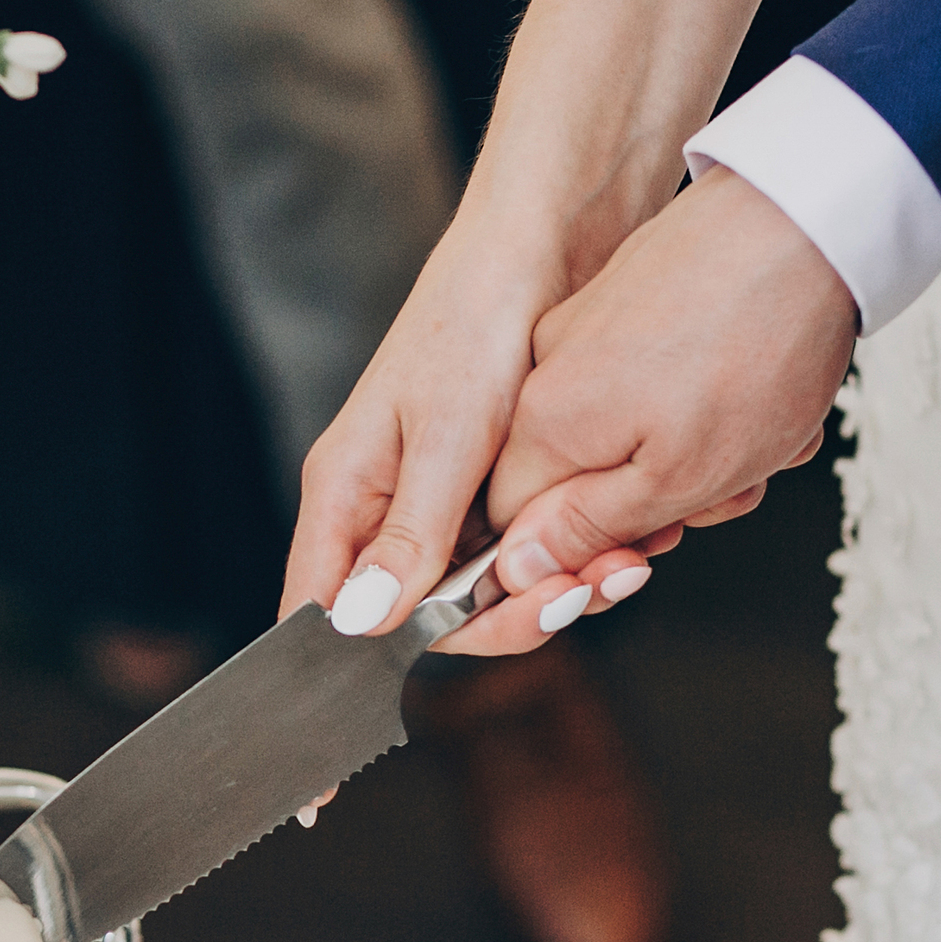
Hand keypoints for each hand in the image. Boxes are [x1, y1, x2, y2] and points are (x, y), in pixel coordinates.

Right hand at [282, 206, 672, 657]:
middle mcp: (386, 509)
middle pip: (417, 620)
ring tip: (618, 566)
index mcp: (345, 493)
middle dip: (500, 621)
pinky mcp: (495, 495)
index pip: (318, 612)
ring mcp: (441, 505)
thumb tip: (358, 621)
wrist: (547, 243)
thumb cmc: (475, 317)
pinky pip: (522, 561)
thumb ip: (408, 534)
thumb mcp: (446, 433)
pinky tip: (622, 547)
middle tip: (570, 598)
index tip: (398, 699)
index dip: (349, 666)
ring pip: (481, 598)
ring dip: (550, 595)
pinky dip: (571, 563)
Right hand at [484, 167, 854, 590]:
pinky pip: (657, 392)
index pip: (515, 530)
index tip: (637, 560)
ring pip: (629, 443)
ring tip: (762, 444)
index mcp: (543, 426)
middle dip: (655, 509)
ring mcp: (589, 334)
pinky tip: (763, 401)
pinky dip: (710, 409)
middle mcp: (549, 375)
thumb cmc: (754, 343)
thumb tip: (521, 566)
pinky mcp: (632, 305)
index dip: (577, 558)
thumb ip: (588, 529)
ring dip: (700, 461)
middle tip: (718, 496)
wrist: (809, 217)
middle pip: (578, 488)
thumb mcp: (676, 477)